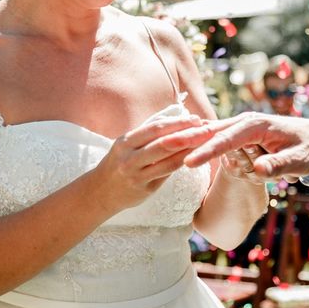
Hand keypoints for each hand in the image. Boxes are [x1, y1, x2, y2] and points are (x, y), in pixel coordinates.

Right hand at [93, 115, 213, 210]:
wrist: (100, 192)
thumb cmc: (119, 162)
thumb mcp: (126, 143)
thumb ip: (148, 130)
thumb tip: (174, 115)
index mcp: (126, 142)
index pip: (155, 128)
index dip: (178, 123)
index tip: (196, 119)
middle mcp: (129, 158)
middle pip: (164, 144)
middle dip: (189, 135)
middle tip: (208, 129)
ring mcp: (136, 175)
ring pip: (168, 161)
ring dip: (190, 151)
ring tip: (206, 143)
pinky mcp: (144, 189)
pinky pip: (167, 174)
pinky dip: (181, 164)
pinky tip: (194, 158)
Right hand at [180, 112, 308, 181]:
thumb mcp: (299, 160)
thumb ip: (279, 165)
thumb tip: (258, 171)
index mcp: (256, 125)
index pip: (226, 139)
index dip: (207, 151)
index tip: (188, 162)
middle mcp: (245, 123)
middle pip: (210, 131)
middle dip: (188, 140)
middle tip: (165, 148)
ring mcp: (240, 128)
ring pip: (211, 134)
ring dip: (193, 142)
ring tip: (169, 150)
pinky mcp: (239, 135)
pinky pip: (216, 139)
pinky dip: (201, 144)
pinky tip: (184, 150)